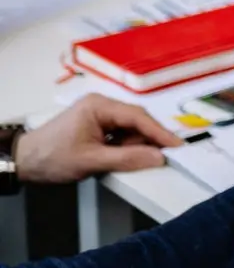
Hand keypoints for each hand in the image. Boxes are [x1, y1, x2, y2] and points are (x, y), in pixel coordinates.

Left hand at [15, 94, 181, 183]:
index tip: (177, 146)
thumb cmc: (52, 158)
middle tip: (154, 159)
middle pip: (135, 121)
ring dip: (131, 145)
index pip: (137, 117)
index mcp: (99, 106)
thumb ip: (127, 158)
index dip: (159, 132)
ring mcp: (98, 114)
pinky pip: (119, 133)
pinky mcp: (95, 124)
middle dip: (144, 141)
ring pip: (129, 129)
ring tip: (119, 161)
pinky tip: (115, 158)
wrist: (23, 162)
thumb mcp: (91, 161)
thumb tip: (158, 157)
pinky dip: (123, 146)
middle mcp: (101, 105)